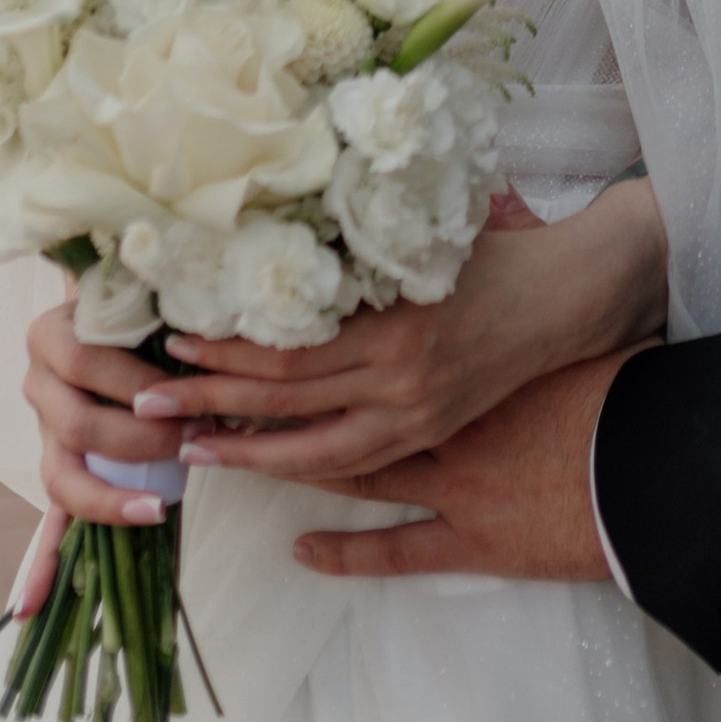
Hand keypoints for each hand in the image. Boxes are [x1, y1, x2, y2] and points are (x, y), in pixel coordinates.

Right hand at [14, 301, 178, 610]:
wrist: (118, 308)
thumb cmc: (146, 303)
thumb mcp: (153, 299)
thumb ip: (174, 317)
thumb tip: (223, 344)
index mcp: (53, 336)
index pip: (87, 363)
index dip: (136, 384)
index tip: (188, 397)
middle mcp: (38, 385)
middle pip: (78, 424)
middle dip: (140, 441)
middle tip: (193, 443)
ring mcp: (44, 433)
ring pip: (62, 477)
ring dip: (110, 500)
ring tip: (156, 508)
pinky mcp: (59, 468)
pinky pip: (49, 522)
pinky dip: (42, 566)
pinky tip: (29, 608)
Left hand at [134, 180, 667, 493]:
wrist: (571, 295)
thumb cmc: (496, 249)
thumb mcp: (423, 238)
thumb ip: (357, 249)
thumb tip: (275, 231)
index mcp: (393, 323)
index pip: (288, 351)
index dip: (225, 351)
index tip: (172, 341)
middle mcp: (401, 380)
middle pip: (287, 403)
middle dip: (212, 403)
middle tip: (149, 404)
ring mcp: (419, 418)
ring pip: (315, 452)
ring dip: (248, 452)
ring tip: (192, 450)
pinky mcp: (433, 436)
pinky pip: (361, 473)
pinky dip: (310, 479)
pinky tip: (274, 490)